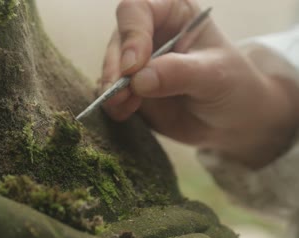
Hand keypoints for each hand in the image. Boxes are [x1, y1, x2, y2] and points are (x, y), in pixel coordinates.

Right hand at [101, 0, 297, 167]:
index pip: (137, 8)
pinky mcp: (130, 87)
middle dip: (115, 67)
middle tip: (121, 92)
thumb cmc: (232, 86)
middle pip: (118, 39)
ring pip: (110, 66)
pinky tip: (124, 112)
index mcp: (173, 13)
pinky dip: (113, 103)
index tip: (135, 66)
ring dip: (111, 87)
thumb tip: (139, 79)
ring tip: (124, 106)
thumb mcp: (215, 76)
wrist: (233, 121)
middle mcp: (150, 32)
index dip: (132, 34)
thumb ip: (179, 73)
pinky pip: (110, 91)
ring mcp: (137, 61)